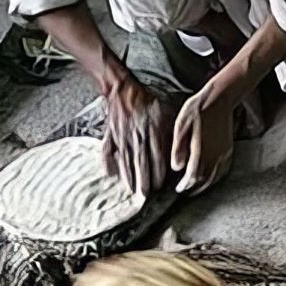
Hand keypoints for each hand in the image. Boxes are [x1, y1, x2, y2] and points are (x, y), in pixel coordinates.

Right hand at [103, 77, 176, 195]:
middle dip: (143, 180)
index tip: (161, 187)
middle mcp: (137, 137)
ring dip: (128, 176)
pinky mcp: (110, 134)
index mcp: (152, 132)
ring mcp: (122, 136)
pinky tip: (109, 174)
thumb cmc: (149, 103)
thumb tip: (178, 153)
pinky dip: (107, 162)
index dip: (159, 174)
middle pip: (141, 163)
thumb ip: (172, 134)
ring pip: (125, 160)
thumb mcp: (167, 115)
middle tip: (145, 195)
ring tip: (130, 190)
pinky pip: (107, 150)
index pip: (157, 159)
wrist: (124, 89)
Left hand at [170, 86, 235, 195]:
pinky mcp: (229, 150)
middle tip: (186, 191)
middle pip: (205, 179)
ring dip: (206, 184)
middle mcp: (215, 155)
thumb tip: (176, 167)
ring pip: (215, 177)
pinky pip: (223, 170)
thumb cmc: (198, 109)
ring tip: (197, 187)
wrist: (220, 99)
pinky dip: (216, 177)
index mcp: (201, 150)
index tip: (178, 188)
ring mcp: (224, 154)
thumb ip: (178, 148)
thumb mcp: (181, 125)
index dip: (186, 185)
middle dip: (195, 187)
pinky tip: (210, 176)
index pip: (193, 175)